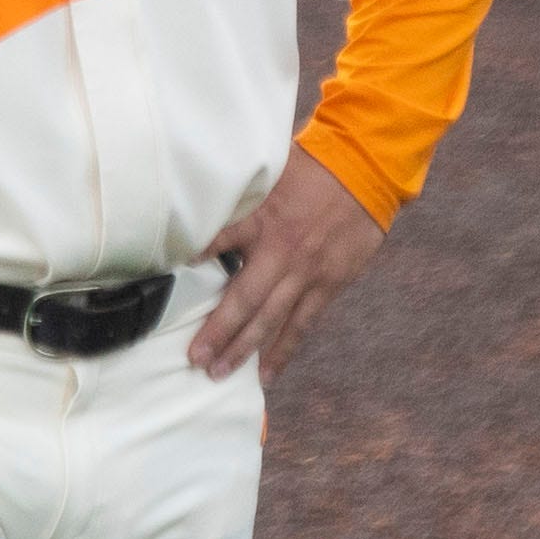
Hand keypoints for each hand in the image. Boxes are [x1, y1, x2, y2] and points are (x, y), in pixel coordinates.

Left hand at [190, 146, 386, 383]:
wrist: (367, 169)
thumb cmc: (314, 165)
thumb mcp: (270, 169)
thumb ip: (242, 192)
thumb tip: (206, 195)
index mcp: (263, 219)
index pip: (220, 241)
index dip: (197, 257)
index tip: (172, 277)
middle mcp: (281, 251)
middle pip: (243, 299)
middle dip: (217, 331)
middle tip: (195, 358)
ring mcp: (305, 272)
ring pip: (270, 320)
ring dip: (243, 349)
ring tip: (219, 373)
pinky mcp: (328, 285)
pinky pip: (301, 324)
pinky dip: (283, 350)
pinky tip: (266, 373)